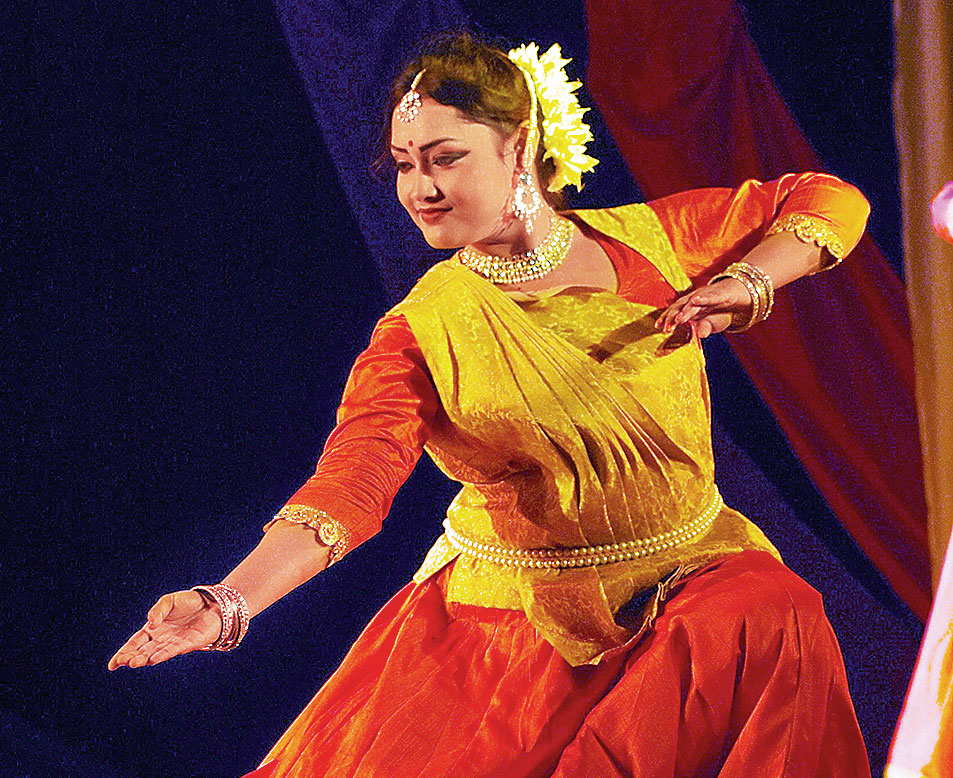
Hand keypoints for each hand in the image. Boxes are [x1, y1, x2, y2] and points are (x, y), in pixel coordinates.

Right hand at [107, 590, 221, 669]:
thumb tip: (151, 623)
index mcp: (154, 629)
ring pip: (156, 653)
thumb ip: (158, 610)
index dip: (124, 653)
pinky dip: (163, 654)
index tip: (113, 664)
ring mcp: (174, 643)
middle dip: (132, 657)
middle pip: (143, 650)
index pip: (135, 642)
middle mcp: (162, 639)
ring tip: (134, 662)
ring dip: (145, 658)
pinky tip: (153, 659)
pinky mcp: (188, 644)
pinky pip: (173, 650)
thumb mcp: (169, 600)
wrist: (213, 603)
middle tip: (122, 662)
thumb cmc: (190, 602)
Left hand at [654, 278, 751, 338]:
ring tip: (679, 319)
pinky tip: (697, 299)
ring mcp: (707, 295)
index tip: (657, 326)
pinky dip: (704, 297)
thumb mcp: (712, 324)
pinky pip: (711, 295)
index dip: (666, 318)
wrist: (737, 295)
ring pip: (693, 301)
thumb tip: (700, 333)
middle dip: (673, 317)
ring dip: (685, 310)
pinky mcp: (720, 293)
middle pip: (681, 307)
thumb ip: (704, 328)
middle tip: (666, 328)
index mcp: (690, 307)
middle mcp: (695, 299)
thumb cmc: (720, 311)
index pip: (675, 312)